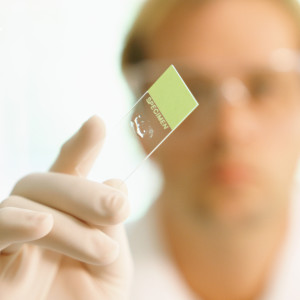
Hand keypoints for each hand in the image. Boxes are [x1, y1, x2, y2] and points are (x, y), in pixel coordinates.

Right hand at [0, 116, 132, 299]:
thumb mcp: (112, 264)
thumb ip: (111, 225)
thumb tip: (115, 181)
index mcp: (66, 215)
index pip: (69, 172)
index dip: (81, 145)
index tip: (97, 121)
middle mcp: (35, 218)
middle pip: (46, 181)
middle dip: (83, 191)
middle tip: (118, 208)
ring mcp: (11, 236)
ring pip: (26, 202)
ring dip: (68, 223)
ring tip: (103, 251)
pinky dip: (17, 223)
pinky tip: (42, 225)